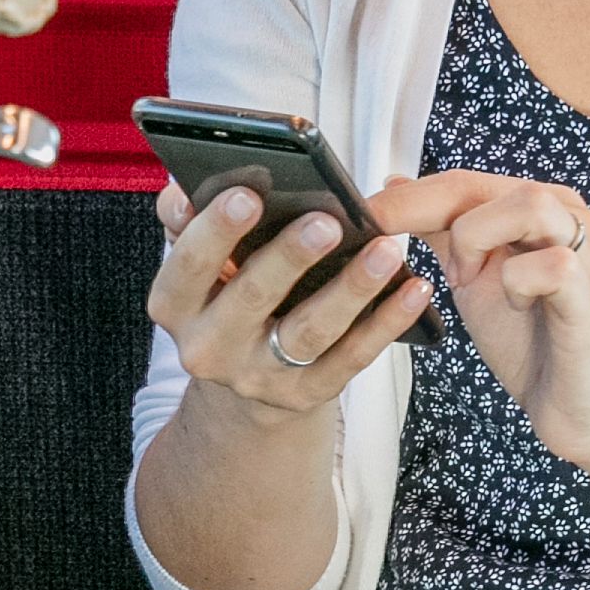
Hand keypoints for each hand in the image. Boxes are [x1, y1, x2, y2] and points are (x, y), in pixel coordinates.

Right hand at [148, 180, 430, 416]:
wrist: (246, 383)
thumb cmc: (226, 298)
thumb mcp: (198, 267)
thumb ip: (189, 225)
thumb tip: (182, 193)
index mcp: (175, 306)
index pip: (187, 267)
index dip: (215, 231)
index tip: (247, 194)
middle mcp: (209, 349)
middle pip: (250, 298)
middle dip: (289, 257)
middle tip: (326, 221)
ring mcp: (259, 377)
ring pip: (309, 331)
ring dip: (351, 288)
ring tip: (385, 248)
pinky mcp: (306, 395)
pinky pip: (352, 357)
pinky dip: (387, 322)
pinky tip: (414, 289)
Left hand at [378, 169, 589, 476]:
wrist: (585, 407)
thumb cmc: (535, 344)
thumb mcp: (476, 280)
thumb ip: (445, 235)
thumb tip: (397, 188)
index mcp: (536, 207)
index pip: (461, 183)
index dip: (406, 197)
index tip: (357, 216)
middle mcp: (567, 213)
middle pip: (482, 184)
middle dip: (420, 210)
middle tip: (382, 242)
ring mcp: (587, 247)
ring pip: (526, 203)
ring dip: (478, 241)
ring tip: (467, 282)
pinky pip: (550, 264)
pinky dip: (518, 284)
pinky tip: (518, 306)